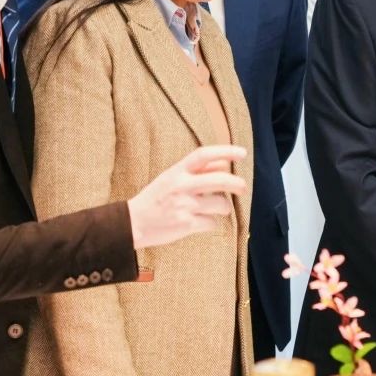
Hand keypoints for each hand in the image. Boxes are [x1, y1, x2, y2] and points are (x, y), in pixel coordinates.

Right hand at [127, 145, 247, 248]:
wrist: (133, 223)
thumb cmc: (156, 198)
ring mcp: (185, 205)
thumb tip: (225, 163)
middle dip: (238, 184)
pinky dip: (211, 223)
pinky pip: (213, 222)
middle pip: (221, 180)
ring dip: (223, 207)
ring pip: (221, 203)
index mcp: (177, 171)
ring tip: (213, 208)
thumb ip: (195, 170)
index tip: (242, 153)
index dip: (225, 151)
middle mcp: (181, 186)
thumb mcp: (170, 177)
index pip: (204, 155)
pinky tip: (200, 222)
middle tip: (243, 187)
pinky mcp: (187, 224)